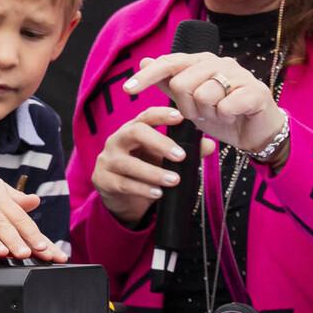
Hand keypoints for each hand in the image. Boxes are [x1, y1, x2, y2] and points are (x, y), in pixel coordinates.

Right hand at [91, 104, 214, 226]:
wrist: (120, 198)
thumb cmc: (144, 169)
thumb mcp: (164, 159)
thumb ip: (187, 151)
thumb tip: (210, 144)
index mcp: (133, 130)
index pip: (146, 116)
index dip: (162, 114)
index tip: (180, 118)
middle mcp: (117, 140)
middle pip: (135, 132)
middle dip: (159, 142)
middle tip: (180, 155)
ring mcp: (107, 160)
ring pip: (128, 163)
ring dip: (153, 172)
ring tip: (174, 180)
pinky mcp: (103, 180)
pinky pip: (123, 184)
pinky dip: (142, 189)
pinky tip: (158, 193)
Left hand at [124, 52, 284, 154]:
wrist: (255, 131)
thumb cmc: (221, 113)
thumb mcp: (189, 101)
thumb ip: (168, 81)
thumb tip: (144, 61)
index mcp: (200, 61)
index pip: (168, 63)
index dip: (147, 77)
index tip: (128, 90)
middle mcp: (217, 62)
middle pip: (182, 84)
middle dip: (187, 108)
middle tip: (201, 114)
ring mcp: (238, 74)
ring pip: (204, 95)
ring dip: (208, 114)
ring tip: (218, 114)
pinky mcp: (255, 90)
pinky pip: (226, 106)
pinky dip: (225, 117)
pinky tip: (233, 116)